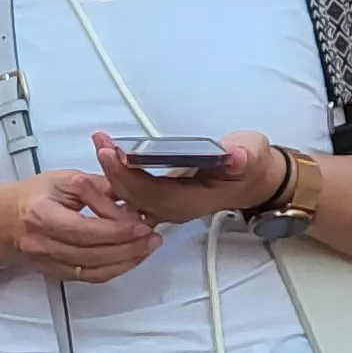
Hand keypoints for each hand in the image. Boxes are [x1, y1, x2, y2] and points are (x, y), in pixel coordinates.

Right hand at [0, 172, 162, 283]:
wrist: (1, 221)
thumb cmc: (30, 197)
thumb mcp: (61, 180)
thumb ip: (97, 186)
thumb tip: (129, 193)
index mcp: (41, 215)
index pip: (85, 229)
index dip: (117, 229)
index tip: (141, 223)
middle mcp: (42, 243)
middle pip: (93, 253)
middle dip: (128, 247)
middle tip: (152, 237)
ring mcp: (48, 262)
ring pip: (94, 269)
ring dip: (126, 260)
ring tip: (148, 247)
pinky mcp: (55, 273)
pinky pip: (89, 277)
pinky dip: (114, 270)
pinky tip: (130, 259)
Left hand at [90, 131, 281, 227]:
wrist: (252, 180)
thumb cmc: (248, 167)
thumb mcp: (250, 156)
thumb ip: (243, 157)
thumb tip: (235, 156)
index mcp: (189, 202)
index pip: (150, 192)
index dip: (128, 174)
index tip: (111, 152)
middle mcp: (171, 209)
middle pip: (131, 197)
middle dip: (111, 171)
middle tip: (99, 142)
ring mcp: (163, 207)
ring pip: (126, 198)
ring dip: (109, 173)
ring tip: (100, 144)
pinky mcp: (158, 199)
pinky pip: (129, 194)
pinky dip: (115, 178)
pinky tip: (106, 158)